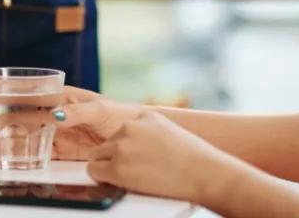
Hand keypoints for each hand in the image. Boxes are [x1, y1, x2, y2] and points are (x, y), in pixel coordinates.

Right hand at [0, 86, 142, 159]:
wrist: (141, 136)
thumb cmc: (123, 113)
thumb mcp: (99, 108)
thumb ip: (76, 112)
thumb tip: (55, 114)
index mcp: (61, 97)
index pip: (29, 99)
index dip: (8, 105)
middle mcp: (56, 113)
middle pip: (22, 118)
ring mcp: (59, 132)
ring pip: (27, 135)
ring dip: (7, 139)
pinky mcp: (66, 149)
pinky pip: (41, 151)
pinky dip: (25, 154)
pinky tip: (11, 155)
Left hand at [87, 111, 243, 203]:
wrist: (204, 174)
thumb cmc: (194, 159)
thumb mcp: (170, 130)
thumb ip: (149, 129)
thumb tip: (138, 138)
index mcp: (143, 117)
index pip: (121, 131)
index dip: (126, 148)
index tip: (137, 158)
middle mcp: (129, 127)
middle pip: (106, 143)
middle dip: (114, 156)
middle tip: (132, 171)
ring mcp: (121, 147)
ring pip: (97, 156)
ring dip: (108, 166)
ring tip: (130, 177)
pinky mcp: (117, 168)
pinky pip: (94, 171)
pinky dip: (102, 178)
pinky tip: (118, 182)